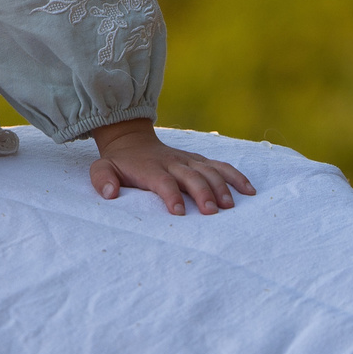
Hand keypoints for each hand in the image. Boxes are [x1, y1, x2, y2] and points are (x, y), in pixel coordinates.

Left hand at [86, 119, 254, 215]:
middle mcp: (172, 163)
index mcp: (150, 168)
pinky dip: (236, 176)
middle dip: (202, 193)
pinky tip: (250, 191)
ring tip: (229, 206)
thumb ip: (103, 179)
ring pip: (209, 170)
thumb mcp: (102, 168)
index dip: (171, 196)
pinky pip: (221, 166)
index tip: (179, 212)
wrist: (132, 141)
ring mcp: (188, 160)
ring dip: (221, 187)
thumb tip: (110, 193)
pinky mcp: (199, 160)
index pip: (163, 182)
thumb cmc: (119, 163)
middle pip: (191, 176)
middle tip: (211, 212)